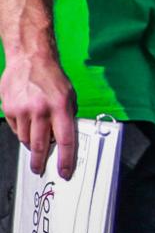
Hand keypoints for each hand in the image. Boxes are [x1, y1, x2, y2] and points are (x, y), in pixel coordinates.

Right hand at [0, 48, 76, 179]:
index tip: (65, 172)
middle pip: (40, 145)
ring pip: (25, 139)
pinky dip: (22, 130)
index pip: (65, 140)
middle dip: (40, 160)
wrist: (30, 59)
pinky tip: (26, 120)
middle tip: (40, 168)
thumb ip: (67, 118)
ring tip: (36, 133)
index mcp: (60, 107)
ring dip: (31, 142)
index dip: (65, 160)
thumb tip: (64, 141)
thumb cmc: (53, 79)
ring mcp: (22, 110)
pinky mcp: (8, 109)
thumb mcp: (69, 97)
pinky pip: (15, 129)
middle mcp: (41, 110)